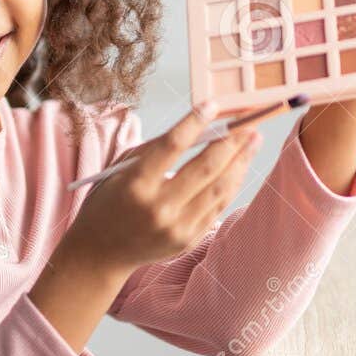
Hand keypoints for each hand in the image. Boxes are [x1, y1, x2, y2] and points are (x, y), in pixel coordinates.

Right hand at [63, 104, 261, 275]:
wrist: (101, 251)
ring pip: (220, 188)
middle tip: (248, 120)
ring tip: (254, 139)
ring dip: (241, 160)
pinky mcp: (189, 239)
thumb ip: (156, 149)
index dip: (195, 122)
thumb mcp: (122, 169)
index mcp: (136, 185)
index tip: (212, 104)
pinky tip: (240, 165)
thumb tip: (198, 127)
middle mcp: (159, 208)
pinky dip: (232, 182)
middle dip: (231, 140)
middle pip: (205, 167)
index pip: (172, 146)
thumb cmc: (111, 201)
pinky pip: (218, 206)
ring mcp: (177, 227)